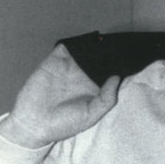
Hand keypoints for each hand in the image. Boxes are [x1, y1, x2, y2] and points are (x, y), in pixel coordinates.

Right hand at [0, 49, 119, 147]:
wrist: (33, 122)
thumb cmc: (63, 124)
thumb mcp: (90, 116)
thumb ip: (106, 99)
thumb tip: (117, 77)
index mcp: (94, 90)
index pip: (110, 74)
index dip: (119, 67)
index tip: (130, 58)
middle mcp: (83, 77)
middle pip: (99, 59)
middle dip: (108, 51)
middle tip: (120, 43)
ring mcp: (69, 68)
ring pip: (85, 51)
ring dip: (93, 45)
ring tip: (106, 39)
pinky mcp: (55, 61)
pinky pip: (67, 47)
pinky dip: (75, 42)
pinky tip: (86, 40)